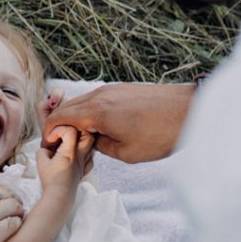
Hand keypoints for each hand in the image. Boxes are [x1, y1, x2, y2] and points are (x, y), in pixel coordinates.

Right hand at [36, 125, 93, 194]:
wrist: (59, 197)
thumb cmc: (50, 180)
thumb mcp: (40, 161)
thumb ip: (42, 150)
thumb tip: (47, 149)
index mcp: (70, 152)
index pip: (70, 131)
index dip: (58, 130)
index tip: (50, 140)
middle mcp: (80, 156)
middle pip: (87, 134)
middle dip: (75, 131)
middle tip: (63, 135)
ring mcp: (84, 164)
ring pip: (91, 146)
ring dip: (80, 141)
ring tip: (68, 144)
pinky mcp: (83, 171)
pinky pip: (90, 158)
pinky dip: (85, 154)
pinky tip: (75, 156)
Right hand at [42, 83, 193, 162]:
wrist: (190, 109)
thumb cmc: (161, 133)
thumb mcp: (127, 152)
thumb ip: (101, 147)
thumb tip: (91, 141)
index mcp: (96, 111)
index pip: (58, 118)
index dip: (49, 133)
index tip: (51, 147)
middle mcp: (99, 95)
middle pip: (65, 107)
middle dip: (59, 126)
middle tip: (63, 145)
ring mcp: (110, 89)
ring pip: (80, 103)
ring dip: (75, 119)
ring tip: (84, 138)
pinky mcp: (121, 89)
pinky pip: (95, 99)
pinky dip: (89, 112)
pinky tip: (100, 127)